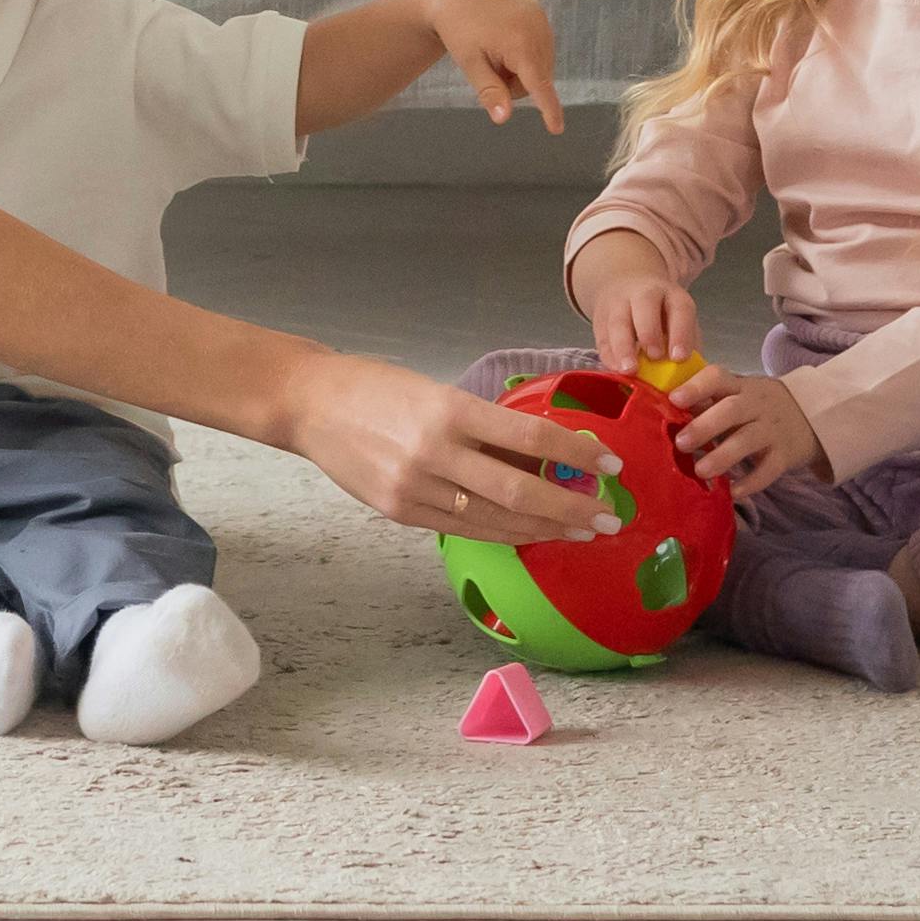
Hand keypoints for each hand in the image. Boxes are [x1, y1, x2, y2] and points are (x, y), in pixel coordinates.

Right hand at [288, 347, 622, 545]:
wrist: (308, 404)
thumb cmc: (376, 386)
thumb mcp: (437, 390)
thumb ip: (483, 423)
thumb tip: (542, 452)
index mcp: (449, 409)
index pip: (530, 438)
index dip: (576, 455)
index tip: (611, 464)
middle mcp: (435, 453)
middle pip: (520, 491)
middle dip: (571, 508)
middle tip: (608, 517)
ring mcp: (415, 489)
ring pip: (495, 519)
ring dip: (544, 528)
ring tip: (580, 531)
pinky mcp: (401, 512)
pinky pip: (465, 528)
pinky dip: (503, 533)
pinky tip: (531, 534)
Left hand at [423, 0, 562, 128]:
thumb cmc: (459, 33)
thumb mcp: (470, 65)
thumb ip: (489, 92)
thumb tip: (503, 118)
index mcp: (518, 42)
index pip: (537, 84)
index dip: (548, 108)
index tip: (557, 129)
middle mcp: (536, 27)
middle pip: (538, 79)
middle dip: (516, 83)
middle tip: (490, 67)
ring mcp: (540, 17)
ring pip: (541, 66)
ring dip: (521, 69)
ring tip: (496, 51)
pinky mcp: (539, 11)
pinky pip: (541, 47)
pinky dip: (525, 54)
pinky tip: (505, 41)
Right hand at [568, 242, 699, 375]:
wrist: (627, 285)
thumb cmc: (661, 314)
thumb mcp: (679, 320)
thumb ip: (686, 343)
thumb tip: (690, 376)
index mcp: (672, 295)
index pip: (679, 309)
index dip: (680, 333)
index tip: (679, 358)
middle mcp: (645, 293)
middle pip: (645, 305)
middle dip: (649, 333)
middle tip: (654, 357)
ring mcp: (619, 303)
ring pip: (618, 321)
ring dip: (623, 347)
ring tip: (629, 370)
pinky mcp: (600, 318)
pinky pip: (602, 336)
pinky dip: (608, 355)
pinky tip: (615, 369)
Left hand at [669, 364, 826, 492]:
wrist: (812, 416)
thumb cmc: (759, 407)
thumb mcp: (739, 395)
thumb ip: (708, 403)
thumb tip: (666, 415)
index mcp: (740, 386)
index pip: (718, 378)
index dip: (696, 387)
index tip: (674, 399)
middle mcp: (757, 404)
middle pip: (732, 410)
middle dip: (704, 426)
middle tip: (680, 443)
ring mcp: (773, 429)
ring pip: (748, 440)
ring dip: (722, 456)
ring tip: (700, 471)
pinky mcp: (785, 455)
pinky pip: (768, 470)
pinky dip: (751, 482)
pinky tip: (732, 492)